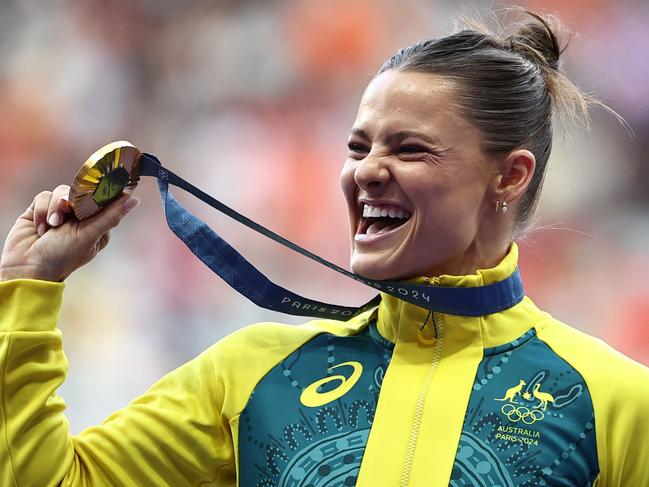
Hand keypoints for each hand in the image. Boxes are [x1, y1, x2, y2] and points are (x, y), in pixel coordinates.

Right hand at [0, 185, 139, 281]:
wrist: (26, 268)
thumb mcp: (90, 236)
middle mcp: (80, 218)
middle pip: (82, 192)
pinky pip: (44, 197)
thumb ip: (111, 216)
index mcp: (98, 225)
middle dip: (73, 201)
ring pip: (61, 192)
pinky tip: (41, 228)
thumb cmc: (62, 257)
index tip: (95, 188)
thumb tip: (134, 200)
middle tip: (67, 209)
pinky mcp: (41, 210)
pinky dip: (42, 211)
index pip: (104, 200)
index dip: (100, 192)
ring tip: (52, 225)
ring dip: (55, 208)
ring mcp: (60, 213)